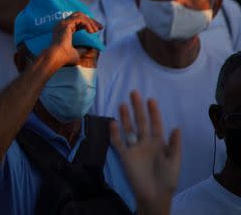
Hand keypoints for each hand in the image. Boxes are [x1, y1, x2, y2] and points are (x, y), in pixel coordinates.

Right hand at [47, 12, 101, 69]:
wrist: (56, 58)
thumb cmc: (64, 58)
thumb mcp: (77, 53)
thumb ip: (83, 49)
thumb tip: (91, 49)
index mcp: (63, 30)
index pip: (77, 22)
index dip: (88, 24)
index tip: (97, 30)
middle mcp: (62, 24)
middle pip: (79, 15)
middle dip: (91, 20)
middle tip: (100, 27)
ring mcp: (63, 23)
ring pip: (80, 15)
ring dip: (90, 22)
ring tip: (95, 31)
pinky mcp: (66, 24)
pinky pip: (80, 19)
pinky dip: (88, 23)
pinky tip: (91, 31)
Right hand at [110, 91, 180, 214]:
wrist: (154, 194)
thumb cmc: (167, 179)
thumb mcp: (175, 161)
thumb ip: (174, 145)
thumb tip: (176, 127)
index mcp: (159, 143)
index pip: (155, 124)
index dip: (153, 112)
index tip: (150, 99)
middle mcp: (145, 142)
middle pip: (140, 122)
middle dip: (137, 108)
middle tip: (134, 93)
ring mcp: (134, 148)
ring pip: (128, 129)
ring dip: (125, 117)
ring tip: (122, 104)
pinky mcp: (125, 155)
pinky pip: (118, 142)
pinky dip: (115, 133)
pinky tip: (112, 123)